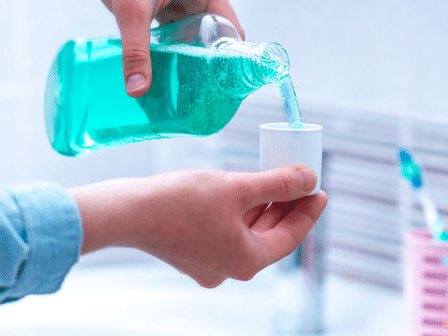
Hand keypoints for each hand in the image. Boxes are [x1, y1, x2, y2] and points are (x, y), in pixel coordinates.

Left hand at [35, 0, 244, 96]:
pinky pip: (182, 30)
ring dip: (190, 55)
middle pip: (217, 36)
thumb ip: (136, 52)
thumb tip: (138, 89)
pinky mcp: (174, 1)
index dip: (228, 59)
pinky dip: (176, 46)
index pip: (232, 31)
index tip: (219, 86)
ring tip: (184, 84)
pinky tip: (168, 65)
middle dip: (207, 62)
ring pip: (198, 35)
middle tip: (198, 92)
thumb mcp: (130, 10)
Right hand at [70, 166, 326, 287]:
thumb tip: (308, 179)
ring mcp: (209, 262)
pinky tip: (247, 189)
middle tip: (302, 182)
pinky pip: (230, 231)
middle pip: (270, 236)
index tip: (320, 190)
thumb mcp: (237, 188)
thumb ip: (277, 185)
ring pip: (249, 233)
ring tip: (278, 181)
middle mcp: (230, 268)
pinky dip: (243, 212)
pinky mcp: (194, 251)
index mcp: (246, 261)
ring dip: (265, 208)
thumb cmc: (180, 202)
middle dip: (288, 208)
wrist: (127, 212)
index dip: (308, 211)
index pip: (290, 237)